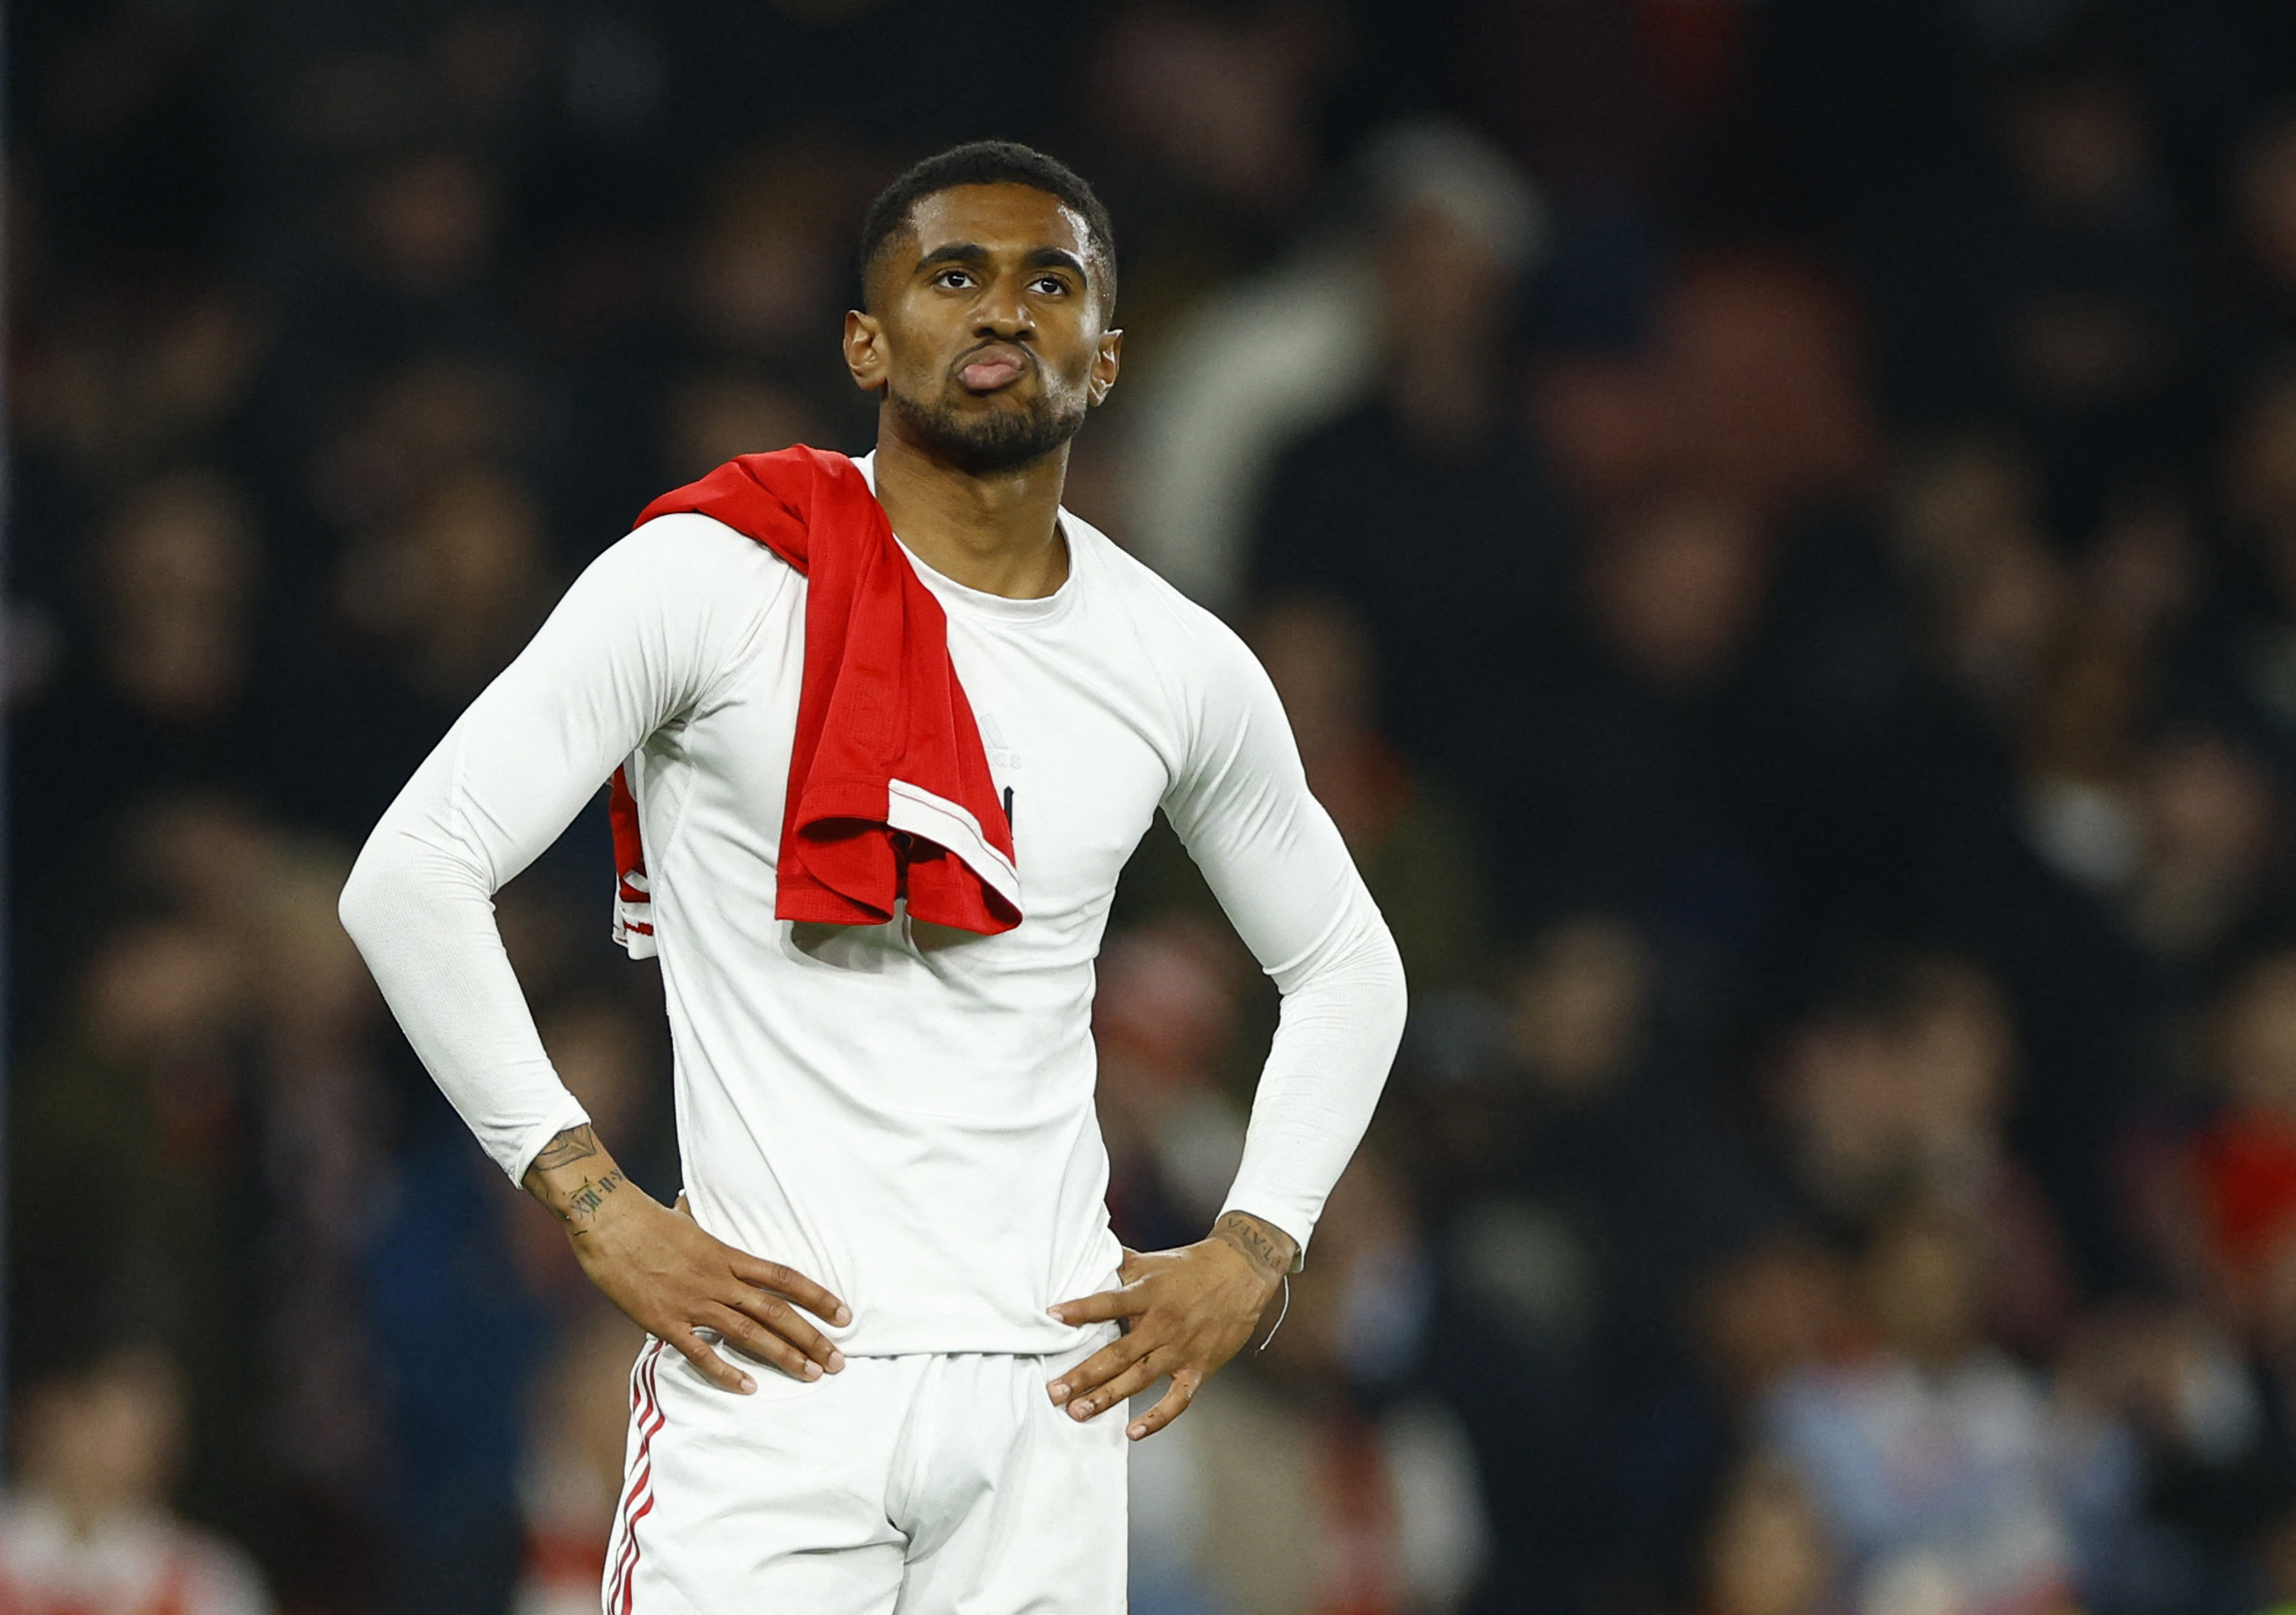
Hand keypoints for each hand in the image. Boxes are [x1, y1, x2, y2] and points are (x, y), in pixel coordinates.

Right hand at [522, 1125, 848, 1393]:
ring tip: (810, 1375)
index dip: (818, 1297)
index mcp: (728, 1255)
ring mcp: (694, 1301)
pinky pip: (701, 1351)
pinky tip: (748, 1388)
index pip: (785, 1278)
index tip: (844, 1315)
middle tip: (838, 1361)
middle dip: (811, 1337)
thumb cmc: (644, 1218)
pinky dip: (725, 1371)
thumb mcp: (684, 1218)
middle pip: (776, 1311)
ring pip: (749, 1332)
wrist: (607, 1220)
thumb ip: (697, 1222)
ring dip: (783, 1355)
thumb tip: (690, 1202)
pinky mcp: (665, 1320)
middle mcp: (719, 1279)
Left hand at [1045, 1211, 1295, 1440]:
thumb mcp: (1155, 1260)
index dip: (1081, 1309)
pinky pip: (1177, 1399)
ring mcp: (1181, 1348)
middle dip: (1084, 1374)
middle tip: (1055, 1391)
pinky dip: (1157, 1418)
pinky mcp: (1199, 1367)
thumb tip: (1088, 1254)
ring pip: (1139, 1378)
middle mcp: (1163, 1323)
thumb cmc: (1194, 1266)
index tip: (1053, 1316)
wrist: (1243, 1271)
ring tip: (1079, 1412)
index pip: (1109, 1302)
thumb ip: (1121, 1264)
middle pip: (1118, 1353)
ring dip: (1107, 1397)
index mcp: (1149, 1292)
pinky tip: (1134, 1432)